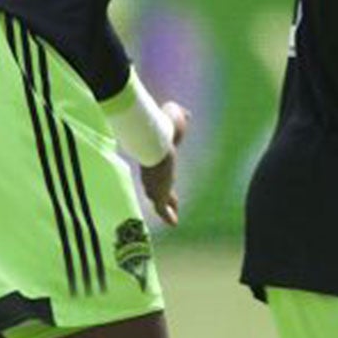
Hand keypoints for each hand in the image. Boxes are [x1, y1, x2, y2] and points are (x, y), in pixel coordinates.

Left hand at [137, 101, 189, 224]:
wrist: (157, 139)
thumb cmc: (164, 127)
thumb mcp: (175, 120)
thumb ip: (180, 117)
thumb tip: (186, 113)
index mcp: (154, 159)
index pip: (158, 171)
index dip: (163, 177)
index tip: (166, 181)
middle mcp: (151, 174)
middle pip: (157, 188)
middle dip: (165, 197)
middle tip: (170, 206)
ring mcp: (154, 185)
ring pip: (160, 200)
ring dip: (167, 210)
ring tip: (173, 220)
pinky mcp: (159, 194)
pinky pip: (163, 208)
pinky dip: (168, 215)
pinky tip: (173, 224)